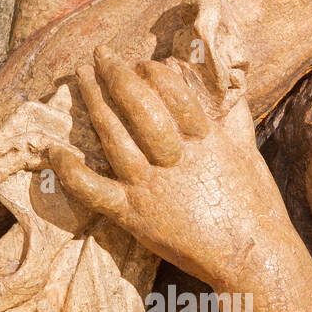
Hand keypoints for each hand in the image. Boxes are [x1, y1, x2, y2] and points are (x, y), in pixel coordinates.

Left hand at [48, 45, 295, 290]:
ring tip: (81, 76)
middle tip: (100, 52)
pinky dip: (71, 170)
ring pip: (114, 137)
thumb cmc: (256, 207)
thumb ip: (234, 116)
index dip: (153, 71)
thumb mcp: (248, 152)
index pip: (172, 91)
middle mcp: (174, 157)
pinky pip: (93, 190)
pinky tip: (55, 149)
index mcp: (204, 139)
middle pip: (138, 106)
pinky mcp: (133, 215)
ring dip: (94, 103)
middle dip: (117, 74)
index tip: (142, 61)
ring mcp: (150, 186)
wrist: (254, 258)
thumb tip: (229, 85)